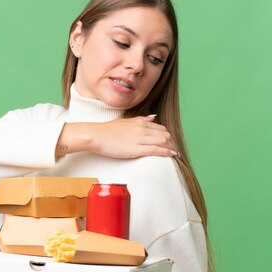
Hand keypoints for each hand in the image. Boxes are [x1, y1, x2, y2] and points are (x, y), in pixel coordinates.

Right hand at [56, 115, 177, 158]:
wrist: (96, 135)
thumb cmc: (107, 131)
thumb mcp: (126, 121)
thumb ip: (141, 120)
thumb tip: (152, 117)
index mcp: (140, 122)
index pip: (160, 127)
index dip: (166, 135)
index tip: (169, 141)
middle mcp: (142, 128)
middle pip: (164, 133)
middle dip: (171, 142)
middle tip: (173, 149)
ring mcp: (140, 138)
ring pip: (163, 141)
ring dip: (171, 147)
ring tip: (174, 153)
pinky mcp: (137, 148)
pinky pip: (156, 149)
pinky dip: (166, 152)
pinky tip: (172, 155)